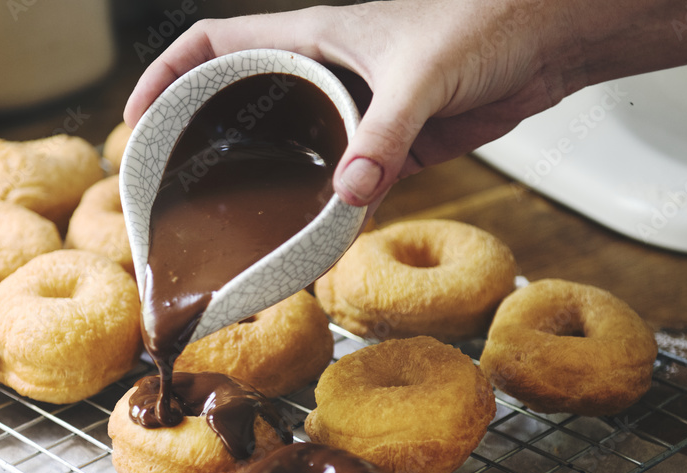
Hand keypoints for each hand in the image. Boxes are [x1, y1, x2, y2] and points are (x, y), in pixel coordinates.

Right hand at [125, 0, 686, 209]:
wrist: (547, 40)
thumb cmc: (485, 25)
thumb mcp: (424, 76)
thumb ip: (385, 135)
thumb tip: (349, 196)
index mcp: (312, 37)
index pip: (215, 43)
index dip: (169, 74)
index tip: (138, 117)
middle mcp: (325, 74)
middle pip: (245, 103)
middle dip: (205, 139)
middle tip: (176, 190)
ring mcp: (356, 112)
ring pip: (293, 148)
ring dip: (267, 181)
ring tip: (234, 224)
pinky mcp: (391, 145)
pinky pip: (344, 179)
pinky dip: (326, 206)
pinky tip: (311, 234)